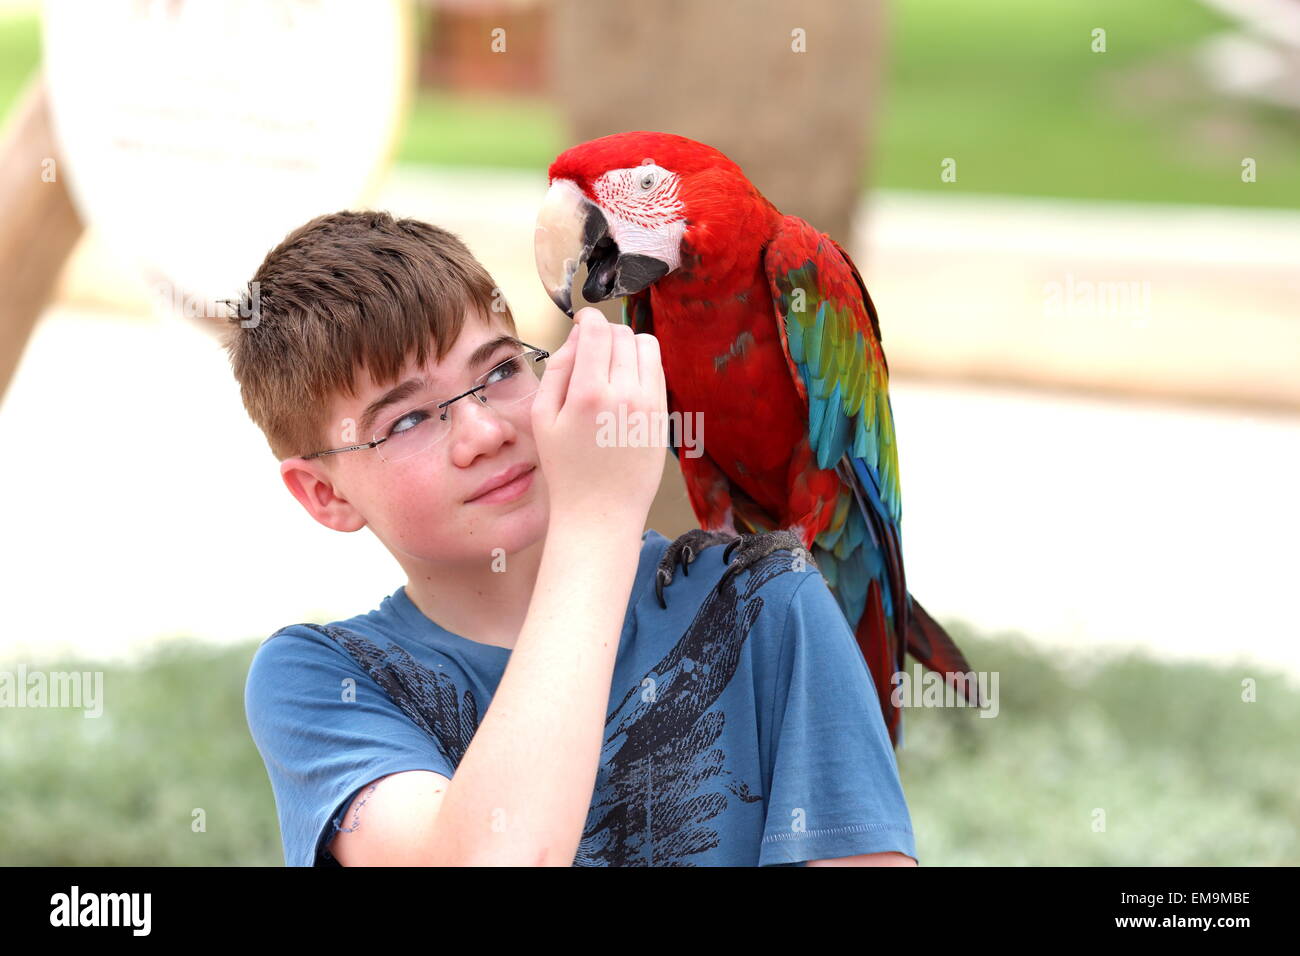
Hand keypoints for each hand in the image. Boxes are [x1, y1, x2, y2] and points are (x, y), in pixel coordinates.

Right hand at [530, 308, 667, 524]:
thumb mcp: (544, 418)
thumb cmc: (566, 469)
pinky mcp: (662, 416)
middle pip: (623, 334)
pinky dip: (643, 366)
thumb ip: (558, 369)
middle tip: (592, 351)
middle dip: (606, 333)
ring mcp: (649, 405)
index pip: (598, 330)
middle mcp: (625, 395)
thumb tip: (578, 335)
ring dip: (628, 345)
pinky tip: (625, 384)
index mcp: (589, 394)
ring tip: (611, 365)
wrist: (600, 511)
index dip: (588, 318)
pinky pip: (658, 371)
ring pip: (647, 347)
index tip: (582, 322)